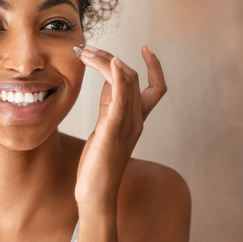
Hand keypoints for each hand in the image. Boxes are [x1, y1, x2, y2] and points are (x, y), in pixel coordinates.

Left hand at [74, 45, 166, 214]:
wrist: (96, 194)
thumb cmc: (98, 164)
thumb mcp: (105, 127)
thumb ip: (109, 104)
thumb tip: (107, 79)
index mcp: (137, 120)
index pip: (156, 87)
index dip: (155, 66)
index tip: (146, 47)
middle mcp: (137, 120)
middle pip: (133, 77)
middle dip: (111, 57)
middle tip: (88, 49)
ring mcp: (127, 125)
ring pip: (126, 82)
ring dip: (107, 61)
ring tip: (86, 52)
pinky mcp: (113, 130)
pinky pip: (121, 98)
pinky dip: (117, 76)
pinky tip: (111, 62)